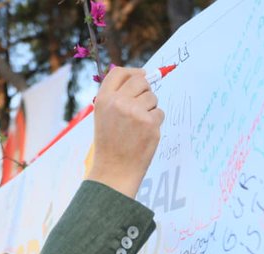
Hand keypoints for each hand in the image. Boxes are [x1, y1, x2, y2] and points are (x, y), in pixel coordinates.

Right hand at [87, 67, 164, 198]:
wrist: (115, 170)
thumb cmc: (110, 144)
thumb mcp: (104, 116)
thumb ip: (117, 97)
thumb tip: (141, 77)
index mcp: (104, 99)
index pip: (120, 72)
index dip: (133, 72)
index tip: (142, 75)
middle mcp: (119, 102)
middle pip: (141, 81)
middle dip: (146, 90)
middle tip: (142, 106)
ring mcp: (135, 112)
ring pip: (153, 98)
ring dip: (150, 109)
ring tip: (139, 126)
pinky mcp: (150, 123)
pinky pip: (160, 113)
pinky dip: (155, 123)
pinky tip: (144, 135)